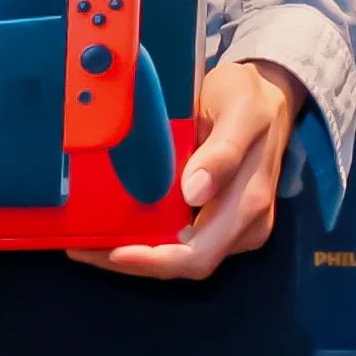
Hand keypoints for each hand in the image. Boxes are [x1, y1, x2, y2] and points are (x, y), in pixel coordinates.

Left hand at [79, 58, 309, 278]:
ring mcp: (234, 227)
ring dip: (137, 254)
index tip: (114, 251)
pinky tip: (117, 228)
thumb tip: (195, 194)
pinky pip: (182, 242)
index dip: (155, 260)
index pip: (199, 253)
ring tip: (89, 239)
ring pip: (180, 258)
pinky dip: (148, 241)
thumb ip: (223, 150)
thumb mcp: (241, 109)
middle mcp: (244, 225)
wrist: (270, 92)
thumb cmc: (251, 96)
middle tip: (84, 248)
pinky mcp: (221, 221)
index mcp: (249, 202)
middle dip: (135, 262)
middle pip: (184, 264)